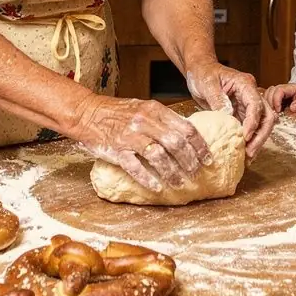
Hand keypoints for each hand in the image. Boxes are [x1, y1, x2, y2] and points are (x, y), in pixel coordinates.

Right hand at [72, 94, 211, 192]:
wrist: (87, 113)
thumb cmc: (117, 112)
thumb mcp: (143, 107)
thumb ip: (163, 119)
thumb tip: (187, 135)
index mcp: (155, 110)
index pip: (186, 128)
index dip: (200, 146)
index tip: (208, 159)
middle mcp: (145, 122)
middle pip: (176, 144)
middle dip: (190, 161)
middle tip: (197, 174)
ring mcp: (130, 136)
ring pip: (159, 156)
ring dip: (172, 173)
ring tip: (179, 184)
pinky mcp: (116, 150)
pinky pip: (135, 167)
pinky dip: (148, 179)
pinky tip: (157, 188)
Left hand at [186, 61, 274, 158]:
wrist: (199, 71)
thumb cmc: (203, 72)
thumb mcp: (208, 83)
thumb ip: (218, 98)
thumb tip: (228, 115)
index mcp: (245, 84)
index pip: (256, 105)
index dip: (253, 122)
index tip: (246, 137)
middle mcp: (250, 94)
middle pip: (266, 116)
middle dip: (260, 136)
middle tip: (250, 152)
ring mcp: (247, 105)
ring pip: (261, 124)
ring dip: (257, 141)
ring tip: (248, 157)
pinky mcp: (241, 113)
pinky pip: (250, 128)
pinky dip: (249, 141)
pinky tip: (244, 153)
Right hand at [264, 83, 295, 114]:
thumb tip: (293, 108)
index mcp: (289, 88)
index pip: (279, 91)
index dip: (276, 100)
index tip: (278, 110)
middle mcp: (280, 88)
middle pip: (270, 92)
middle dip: (270, 103)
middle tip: (274, 113)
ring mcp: (276, 91)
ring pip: (266, 94)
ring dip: (267, 103)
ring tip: (271, 113)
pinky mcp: (274, 95)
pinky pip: (266, 97)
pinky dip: (266, 104)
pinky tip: (269, 111)